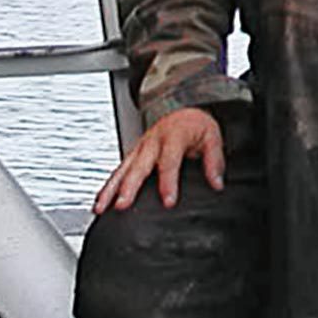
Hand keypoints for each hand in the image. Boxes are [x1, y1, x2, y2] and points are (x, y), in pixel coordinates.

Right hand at [93, 106, 223, 212]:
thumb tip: (217, 183)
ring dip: (110, 189)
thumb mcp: (212, 137)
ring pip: (122, 169)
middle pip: (138, 166)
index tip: (168, 202)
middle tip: (122, 205)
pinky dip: (107, 186)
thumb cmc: (196, 125)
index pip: (169, 162)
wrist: (183, 111)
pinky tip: (100, 201)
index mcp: (173, 137)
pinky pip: (118, 171)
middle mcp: (152, 142)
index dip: (168, 183)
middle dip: (129, 187)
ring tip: (101, 207)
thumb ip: (215, 161)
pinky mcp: (133, 154)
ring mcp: (140, 148)